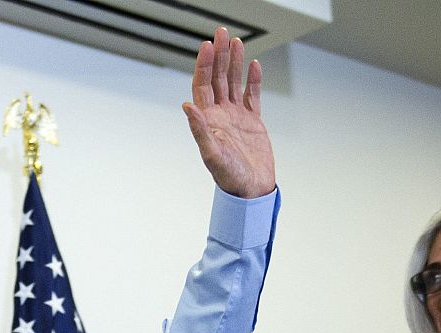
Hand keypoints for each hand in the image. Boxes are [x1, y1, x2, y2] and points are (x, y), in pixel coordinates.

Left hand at [182, 27, 275, 198]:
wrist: (251, 191)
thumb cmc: (230, 178)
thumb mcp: (212, 154)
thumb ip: (199, 130)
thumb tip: (187, 107)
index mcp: (208, 120)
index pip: (203, 85)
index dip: (204, 64)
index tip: (208, 45)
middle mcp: (219, 115)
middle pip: (217, 78)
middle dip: (219, 55)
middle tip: (222, 33)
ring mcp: (235, 117)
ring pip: (233, 82)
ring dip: (234, 62)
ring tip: (236, 42)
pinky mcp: (252, 122)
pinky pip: (251, 96)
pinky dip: (252, 80)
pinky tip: (253, 65)